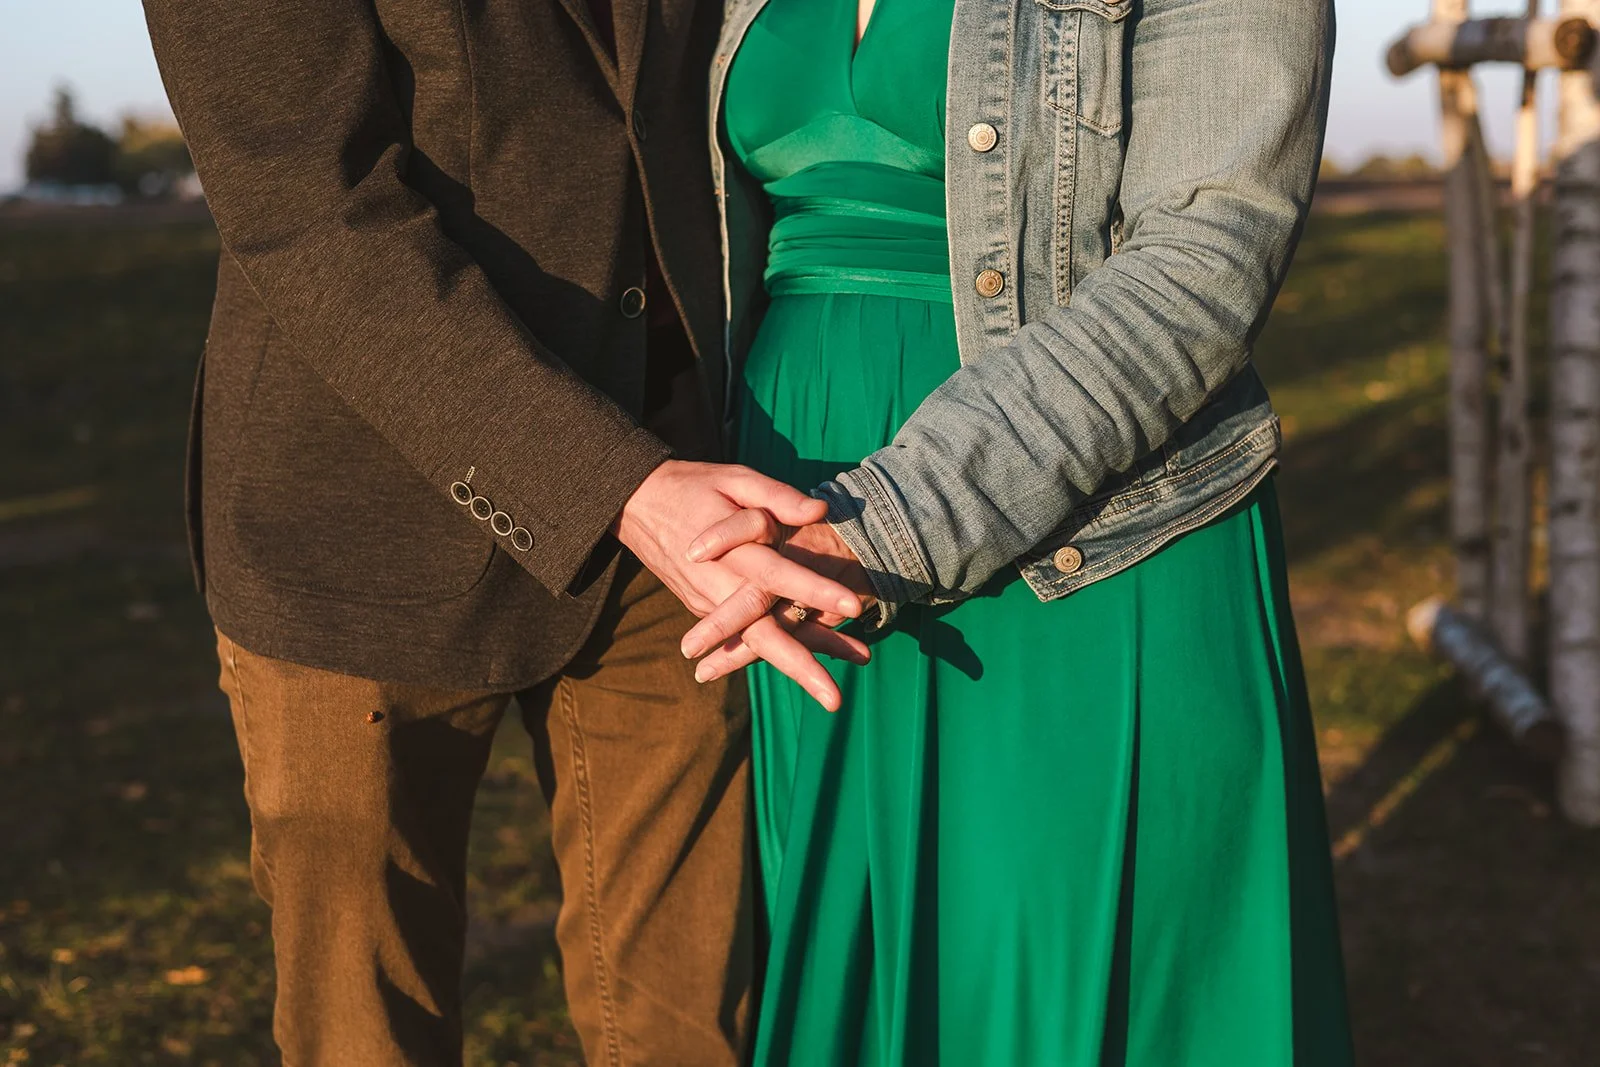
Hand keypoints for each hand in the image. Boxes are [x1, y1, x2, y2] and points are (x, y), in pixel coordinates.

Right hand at [615, 461, 868, 709]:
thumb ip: (777, 497)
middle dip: (800, 667)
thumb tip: (820, 511)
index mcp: (731, 552)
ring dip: (796, 667)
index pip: (778, 575)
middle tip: (834, 700)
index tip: (853, 605)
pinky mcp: (705, 610)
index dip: (815, 590)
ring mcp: (709, 605)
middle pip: (763, 635)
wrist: (636, 504)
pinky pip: (745, 637)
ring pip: (756, 644)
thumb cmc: (692, 486)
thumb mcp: (735, 478)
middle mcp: (719, 588)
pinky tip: (810, 669)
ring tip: (834, 697)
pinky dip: (776, 654)